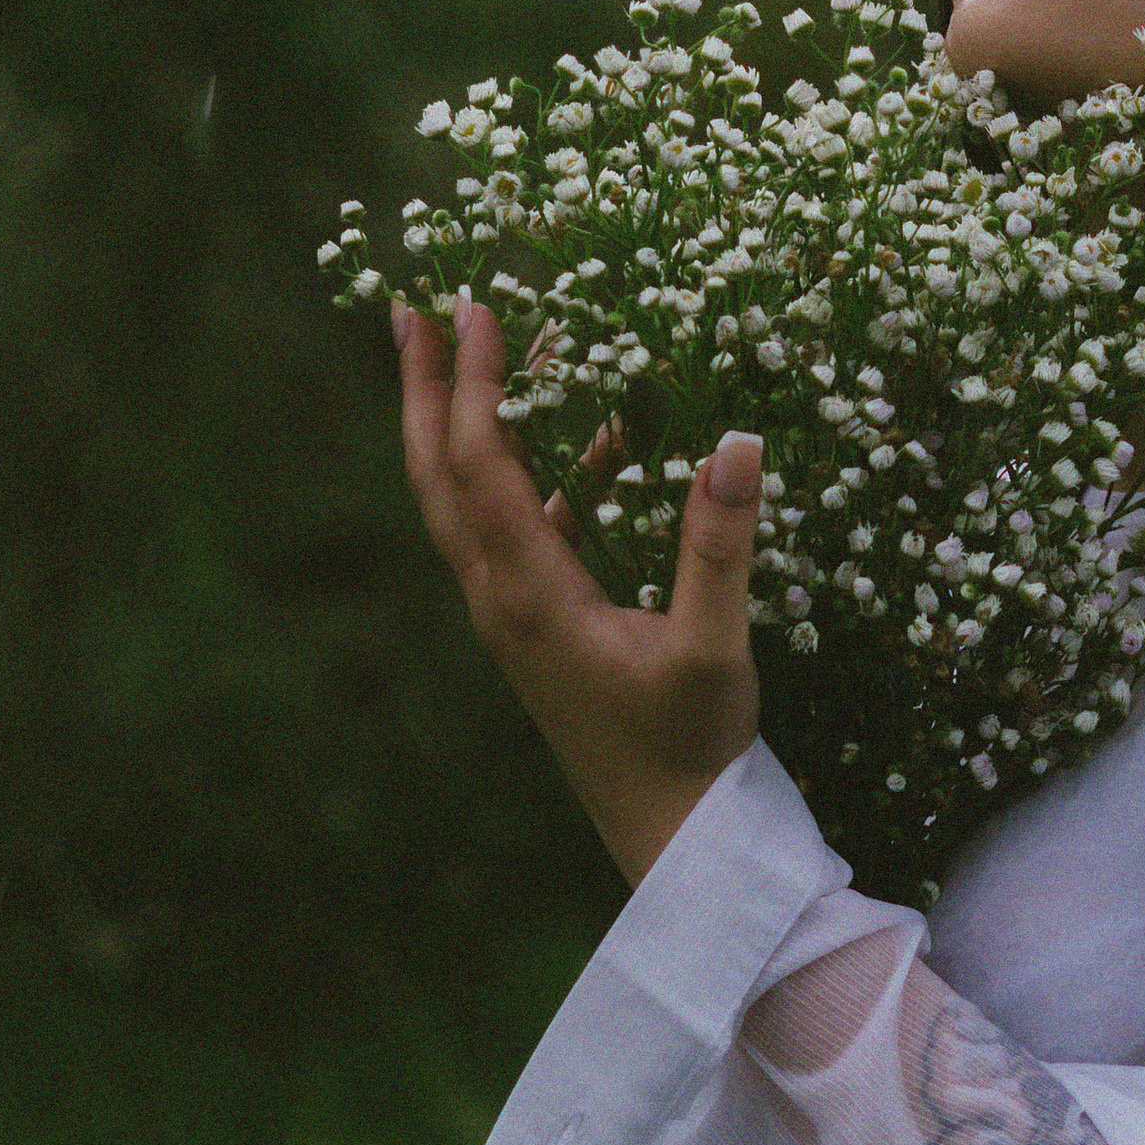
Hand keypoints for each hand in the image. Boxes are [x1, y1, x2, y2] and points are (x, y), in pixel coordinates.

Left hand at [398, 292, 762, 885]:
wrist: (673, 840)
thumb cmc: (690, 748)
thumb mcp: (713, 647)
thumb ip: (719, 545)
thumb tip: (735, 438)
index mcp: (528, 595)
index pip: (480, 466)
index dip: (475, 382)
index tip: (473, 303)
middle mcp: (502, 598)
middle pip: (438, 476)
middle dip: (425, 390)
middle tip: (408, 310)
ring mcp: (515, 615)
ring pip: (465, 501)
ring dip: (462, 423)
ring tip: (471, 351)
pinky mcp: (540, 627)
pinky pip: (517, 527)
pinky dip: (531, 469)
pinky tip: (590, 437)